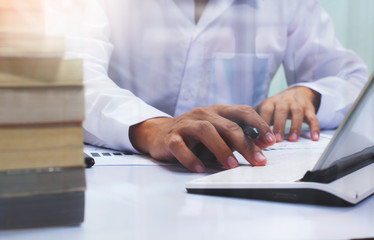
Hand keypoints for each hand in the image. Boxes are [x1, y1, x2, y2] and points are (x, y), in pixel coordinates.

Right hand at [129, 104, 275, 172]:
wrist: (159, 133)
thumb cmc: (193, 134)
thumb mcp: (217, 132)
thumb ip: (236, 136)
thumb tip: (262, 146)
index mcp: (217, 111)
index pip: (243, 112)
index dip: (259, 125)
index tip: (271, 142)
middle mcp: (203, 114)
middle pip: (228, 125)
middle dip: (246, 144)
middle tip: (258, 161)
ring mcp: (186, 124)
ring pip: (206, 131)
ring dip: (221, 149)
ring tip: (231, 165)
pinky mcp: (171, 137)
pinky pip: (181, 147)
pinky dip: (191, 159)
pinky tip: (201, 169)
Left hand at [255, 86, 320, 141]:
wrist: (297, 92)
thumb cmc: (275, 107)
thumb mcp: (263, 110)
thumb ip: (252, 121)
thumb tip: (238, 137)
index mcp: (269, 102)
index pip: (264, 110)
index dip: (262, 123)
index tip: (260, 137)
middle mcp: (283, 101)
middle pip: (280, 110)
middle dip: (278, 125)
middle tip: (276, 140)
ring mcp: (297, 104)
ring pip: (297, 113)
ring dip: (294, 126)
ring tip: (292, 140)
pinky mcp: (309, 108)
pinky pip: (313, 117)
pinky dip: (314, 127)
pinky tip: (314, 138)